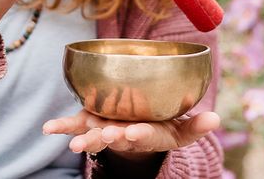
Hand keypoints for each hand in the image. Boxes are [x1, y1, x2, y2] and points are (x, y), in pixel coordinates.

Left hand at [42, 109, 220, 155]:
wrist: (137, 132)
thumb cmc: (162, 126)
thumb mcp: (182, 128)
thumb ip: (197, 125)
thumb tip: (217, 120)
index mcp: (149, 133)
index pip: (147, 135)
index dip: (140, 134)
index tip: (135, 133)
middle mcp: (125, 134)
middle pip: (118, 138)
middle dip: (110, 138)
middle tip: (106, 137)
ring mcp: (106, 129)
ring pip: (95, 135)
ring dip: (85, 138)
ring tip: (74, 144)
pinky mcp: (91, 122)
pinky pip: (74, 124)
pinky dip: (60, 126)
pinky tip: (47, 129)